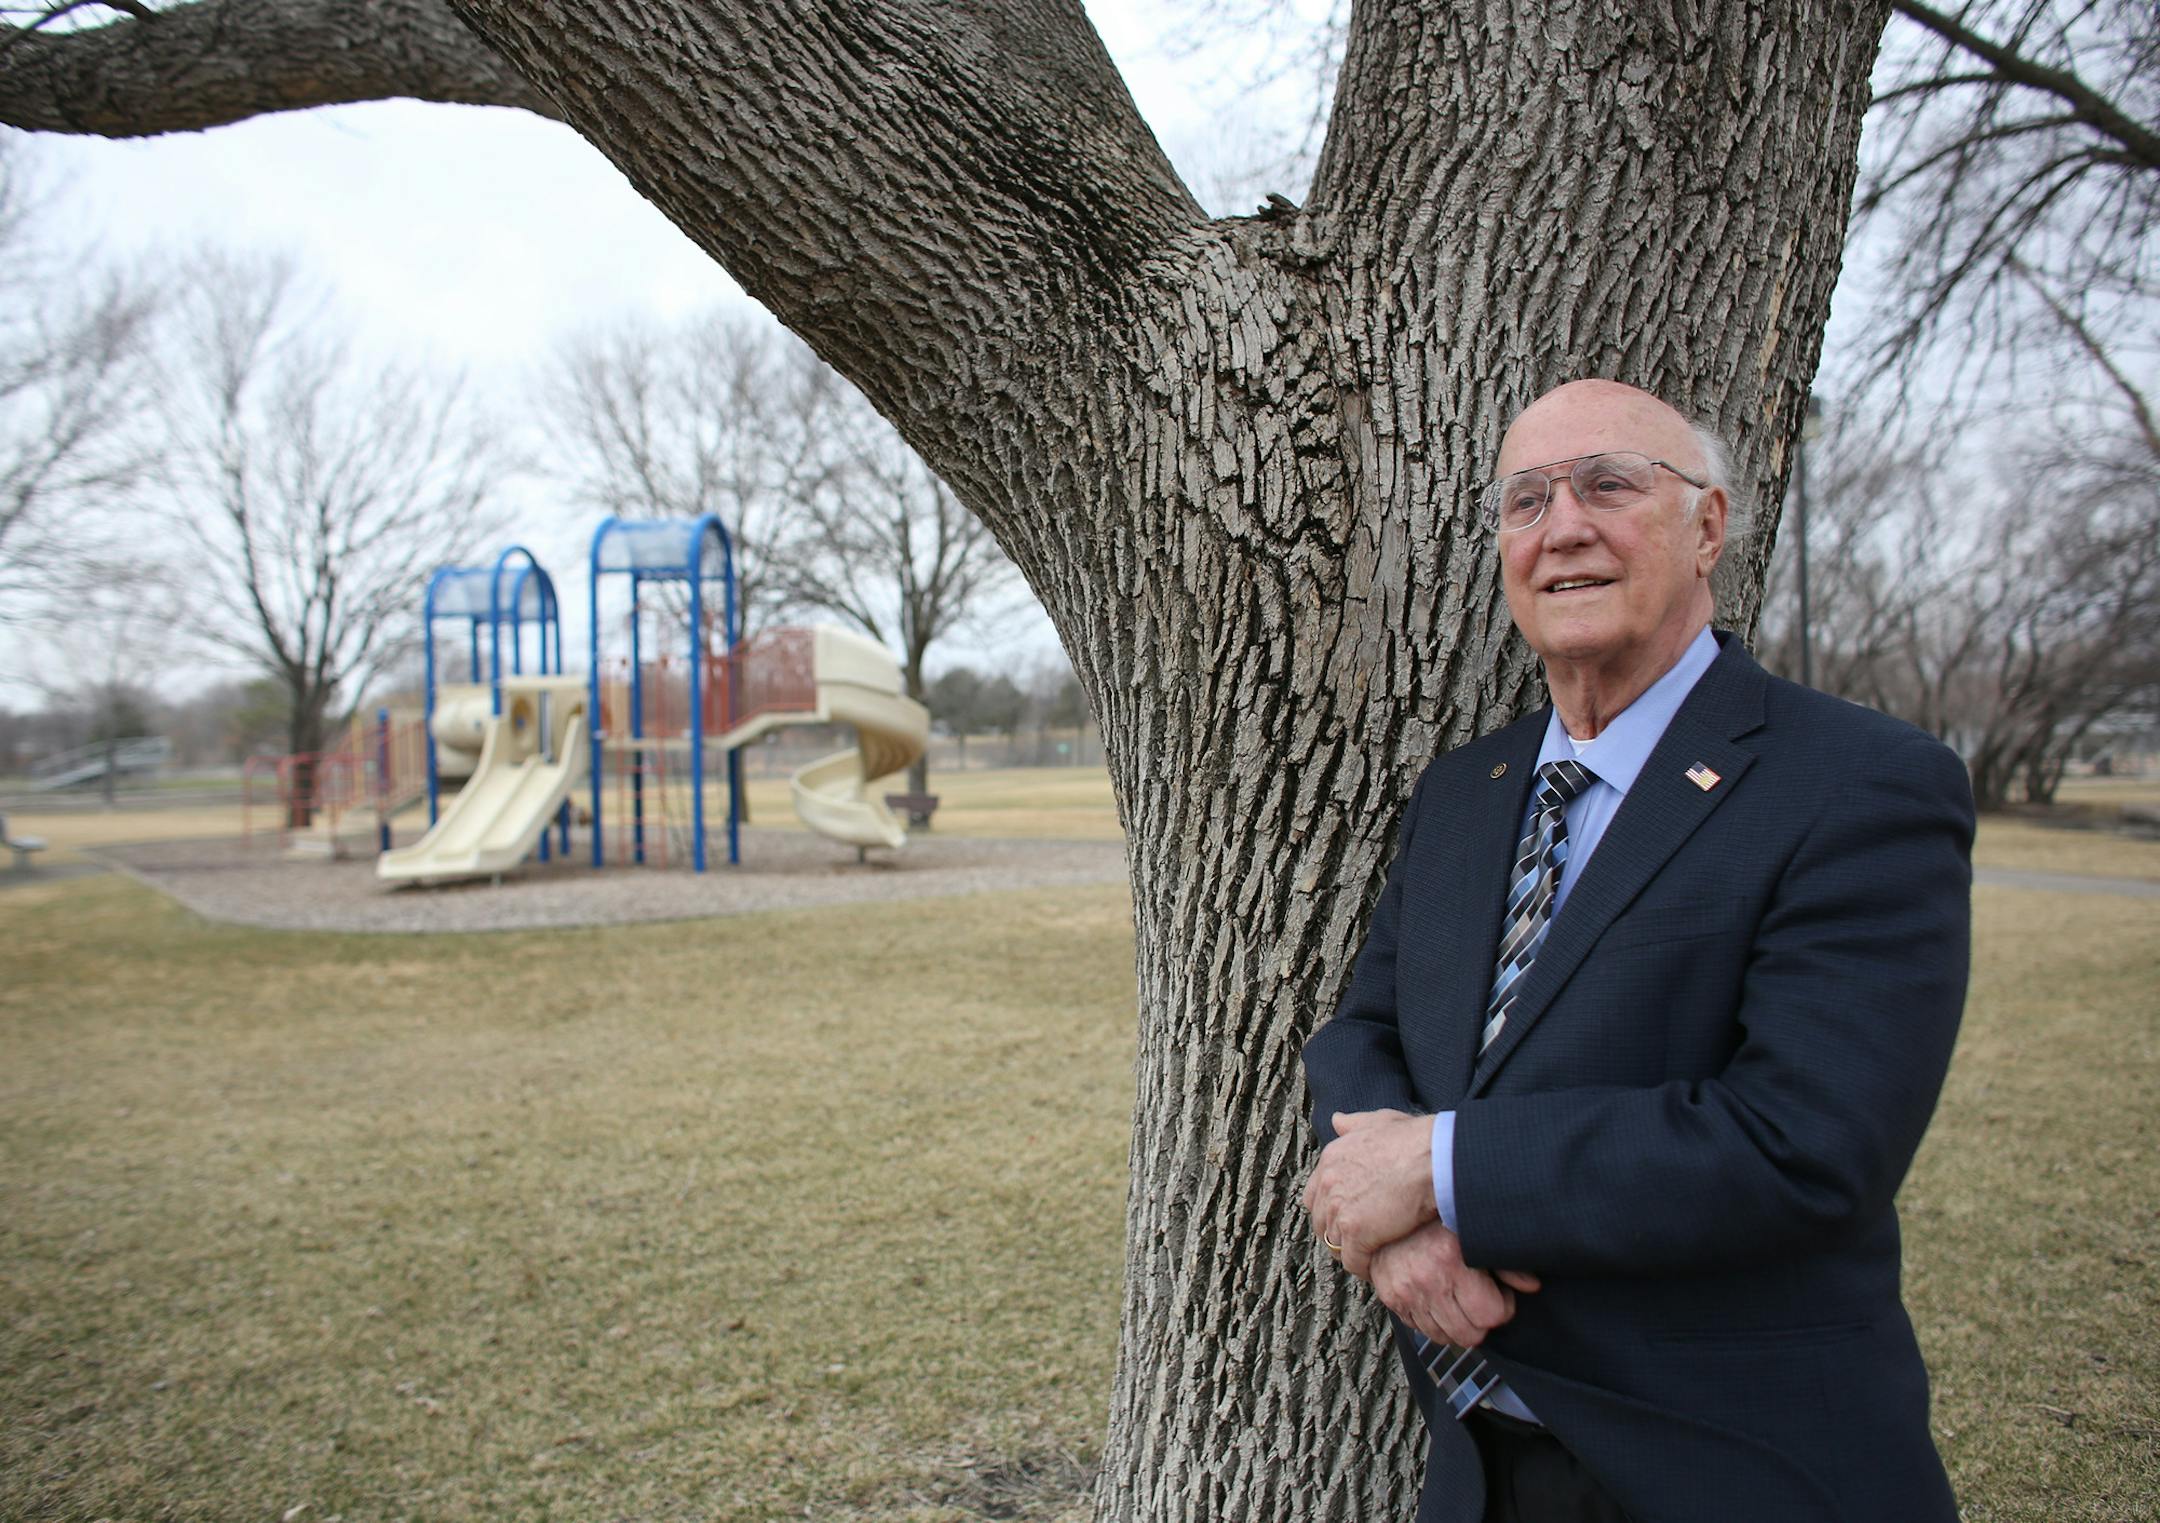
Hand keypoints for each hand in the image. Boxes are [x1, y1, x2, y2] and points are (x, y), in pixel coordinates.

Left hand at [1304, 1108, 1437, 1275]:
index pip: (1316, 1194)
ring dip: (1350, 1251)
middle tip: (1358, 1241)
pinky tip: (1375, 1268)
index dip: (1330, 1209)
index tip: (1347, 1218)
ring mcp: (1340, 1209)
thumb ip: (1355, 1124)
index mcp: (1332, 1158)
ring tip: (1369, 1257)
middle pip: (1321, 1221)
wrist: (1435, 1159)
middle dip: (1337, 1233)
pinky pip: (1352, 1261)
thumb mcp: (1380, 1121)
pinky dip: (1363, 1267)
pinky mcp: (1356, 1233)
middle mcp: (1329, 1183)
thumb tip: (1337, 1120)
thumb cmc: (1416, 1139)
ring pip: (1335, 1243)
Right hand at [1369, 1220, 1541, 1348]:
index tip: (1498, 1292)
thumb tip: (1532, 1285)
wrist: (1389, 1213)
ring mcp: (1407, 1292)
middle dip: (1480, 1320)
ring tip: (1458, 1300)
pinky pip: (1422, 1331)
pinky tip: (1438, 1299)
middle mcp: (1428, 1279)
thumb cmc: (1438, 1221)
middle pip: (1470, 1335)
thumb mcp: (1476, 1233)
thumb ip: (1507, 1262)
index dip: (1502, 1306)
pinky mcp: (1392, 1299)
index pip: (1492, 1315)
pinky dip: (1433, 1321)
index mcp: (1453, 1260)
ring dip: (1456, 1324)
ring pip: (1445, 1338)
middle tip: (1480, 1300)